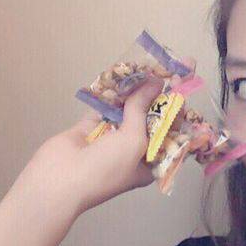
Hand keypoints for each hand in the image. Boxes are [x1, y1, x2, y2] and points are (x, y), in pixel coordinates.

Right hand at [19, 57, 196, 215]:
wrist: (59, 181)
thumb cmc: (106, 168)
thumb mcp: (133, 140)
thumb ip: (143, 109)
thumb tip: (155, 81)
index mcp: (148, 162)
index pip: (170, 133)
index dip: (178, 110)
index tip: (186, 84)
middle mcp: (131, 151)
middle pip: (149, 119)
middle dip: (159, 96)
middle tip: (171, 67)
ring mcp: (109, 139)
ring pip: (126, 110)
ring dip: (135, 91)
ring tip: (148, 64)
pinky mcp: (88, 129)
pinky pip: (103, 107)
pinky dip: (110, 93)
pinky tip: (120, 73)